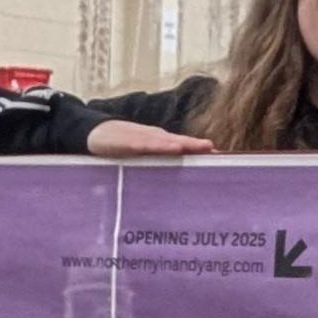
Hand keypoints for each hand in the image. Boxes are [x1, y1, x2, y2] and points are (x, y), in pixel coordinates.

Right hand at [86, 120, 212, 157]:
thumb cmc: (119, 147)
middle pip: (181, 142)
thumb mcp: (140, 157)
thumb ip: (156, 165)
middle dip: (199, 147)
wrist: (93, 133)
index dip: (201, 152)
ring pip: (167, 141)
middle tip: (218, 152)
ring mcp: (141, 138)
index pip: (184, 147)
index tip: (223, 159)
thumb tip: (173, 184)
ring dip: (186, 144)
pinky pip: (145, 144)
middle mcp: (154, 138)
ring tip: (203, 147)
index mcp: (159, 144)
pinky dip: (160, 146)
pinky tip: (172, 148)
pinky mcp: (127, 142)